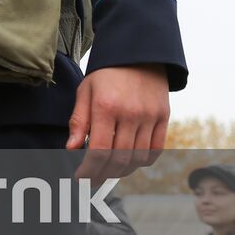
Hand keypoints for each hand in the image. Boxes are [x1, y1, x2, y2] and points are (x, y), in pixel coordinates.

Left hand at [66, 64, 169, 180]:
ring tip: (109, 171)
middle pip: (118, 159)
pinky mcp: (164, 117)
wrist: (138, 54)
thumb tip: (70, 149)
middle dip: (103, 174)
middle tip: (93, 179)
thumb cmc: (106, 74)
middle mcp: (130, 113)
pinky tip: (130, 162)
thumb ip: (78, 121)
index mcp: (106, 106)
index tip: (80, 177)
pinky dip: (142, 162)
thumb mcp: (85, 91)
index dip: (89, 169)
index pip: (98, 150)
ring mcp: (149, 116)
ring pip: (137, 158)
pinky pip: (155, 150)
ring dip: (121, 171)